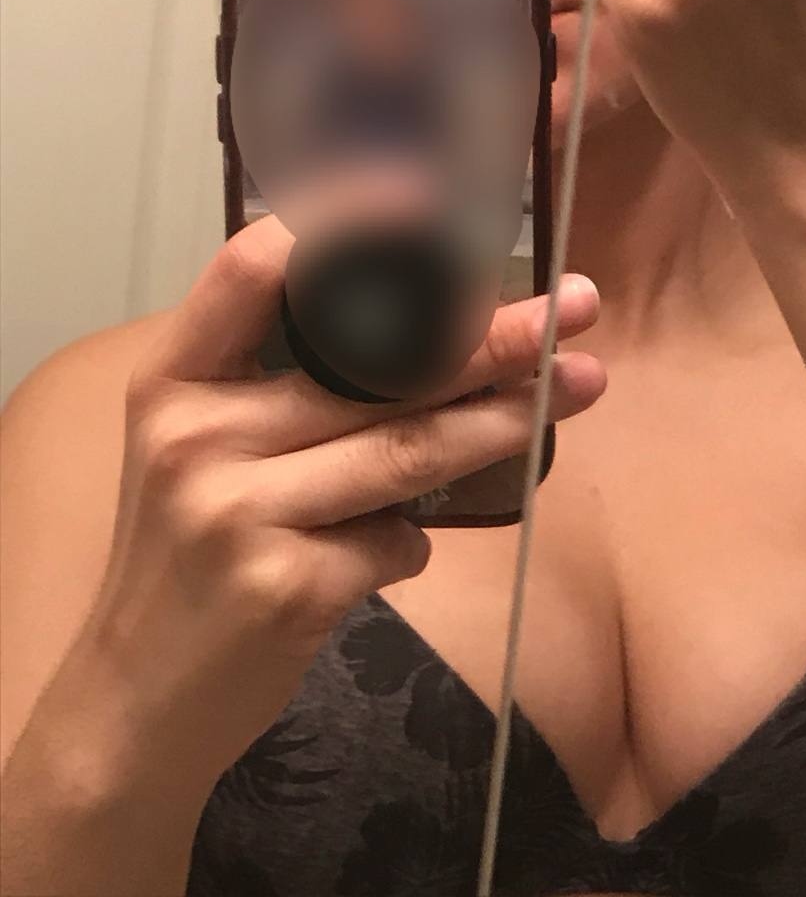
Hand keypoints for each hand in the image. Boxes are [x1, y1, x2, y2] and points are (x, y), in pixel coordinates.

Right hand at [68, 216, 603, 793]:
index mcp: (174, 379)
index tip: (422, 199)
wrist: (134, 700)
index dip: (341, 221)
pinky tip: (409, 543)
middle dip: (489, 335)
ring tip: (578, 385)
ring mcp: (240, 513)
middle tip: (578, 308)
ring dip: (503, 420)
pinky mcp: (288, 588)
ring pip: (408, 449)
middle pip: (373, 366)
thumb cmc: (183, 556)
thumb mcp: (197, 451)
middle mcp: (198, 434)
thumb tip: (425, 342)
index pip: (253, 267)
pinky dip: (417, 538)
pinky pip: (395, 541)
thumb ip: (277, 392)